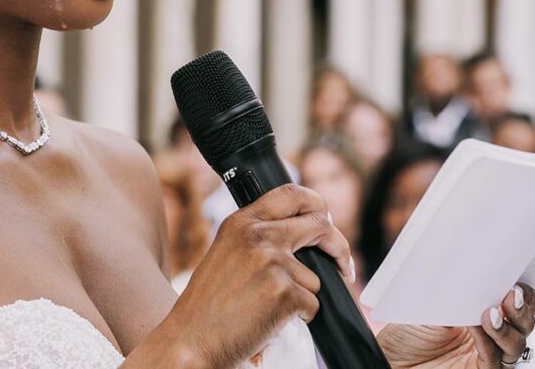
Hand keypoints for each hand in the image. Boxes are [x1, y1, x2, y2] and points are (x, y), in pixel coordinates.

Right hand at [149, 183, 353, 368]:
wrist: (190, 341)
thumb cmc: (207, 306)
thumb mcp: (226, 254)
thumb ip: (257, 237)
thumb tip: (304, 232)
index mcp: (241, 222)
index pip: (291, 194)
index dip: (316, 204)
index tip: (326, 218)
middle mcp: (257, 235)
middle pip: (319, 225)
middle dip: (338, 246)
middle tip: (344, 265)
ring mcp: (272, 262)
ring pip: (315, 278)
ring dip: (302, 297)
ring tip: (267, 309)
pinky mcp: (284, 292)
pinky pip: (313, 305)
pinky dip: (299, 318)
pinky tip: (270, 322)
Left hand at [378, 284, 534, 368]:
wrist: (393, 357)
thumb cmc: (409, 329)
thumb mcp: (433, 301)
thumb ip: (459, 292)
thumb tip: (477, 273)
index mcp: (485, 307)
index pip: (519, 299)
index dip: (524, 290)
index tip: (516, 277)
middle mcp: (493, 331)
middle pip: (526, 321)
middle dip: (523, 306)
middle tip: (511, 293)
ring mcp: (490, 353)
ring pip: (517, 342)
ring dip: (506, 326)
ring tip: (488, 313)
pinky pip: (495, 358)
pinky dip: (488, 341)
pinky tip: (476, 327)